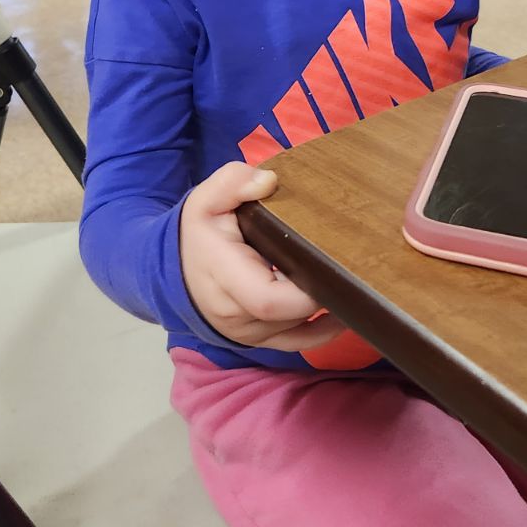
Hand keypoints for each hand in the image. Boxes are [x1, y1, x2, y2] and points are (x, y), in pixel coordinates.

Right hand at [179, 162, 343, 351]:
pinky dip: (323, 333)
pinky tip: (344, 313)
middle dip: (321, 293)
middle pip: (289, 316)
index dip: (303, 291)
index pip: (268, 300)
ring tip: (350, 281)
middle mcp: (234, 314)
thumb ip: (233, 182)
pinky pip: (296, 344)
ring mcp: (246, 333)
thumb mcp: (206, 198)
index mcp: (223, 276)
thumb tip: (268, 181)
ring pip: (296, 330)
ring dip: (322, 309)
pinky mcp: (258, 340)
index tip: (328, 264)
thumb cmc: (200, 232)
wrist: (176, 268)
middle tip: (348, 266)